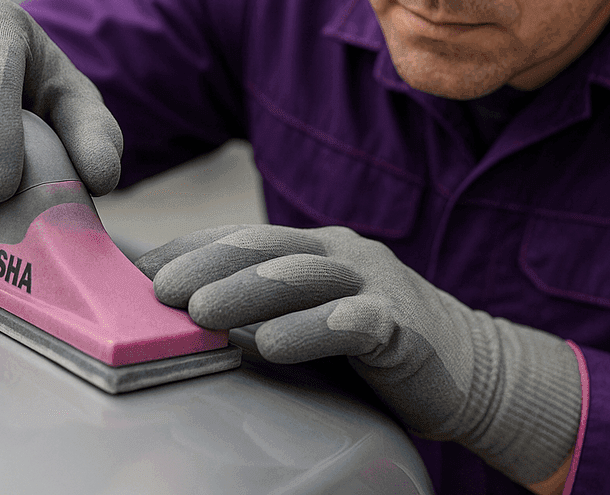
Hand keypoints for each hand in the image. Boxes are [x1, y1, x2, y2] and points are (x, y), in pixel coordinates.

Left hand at [135, 224, 580, 486]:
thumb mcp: (314, 320)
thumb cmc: (376, 348)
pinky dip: (312, 330)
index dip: (189, 248)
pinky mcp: (401, 325)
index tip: (135, 267)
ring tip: (199, 312)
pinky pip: (353, 323)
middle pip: (266, 246)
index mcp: (315, 248)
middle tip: (156, 288)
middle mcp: (342, 254)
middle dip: (207, 263)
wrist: (474, 371)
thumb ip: (263, 314)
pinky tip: (274, 345)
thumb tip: (183, 322)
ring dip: (247, 291)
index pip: (242, 238)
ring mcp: (374, 284)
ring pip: (302, 276)